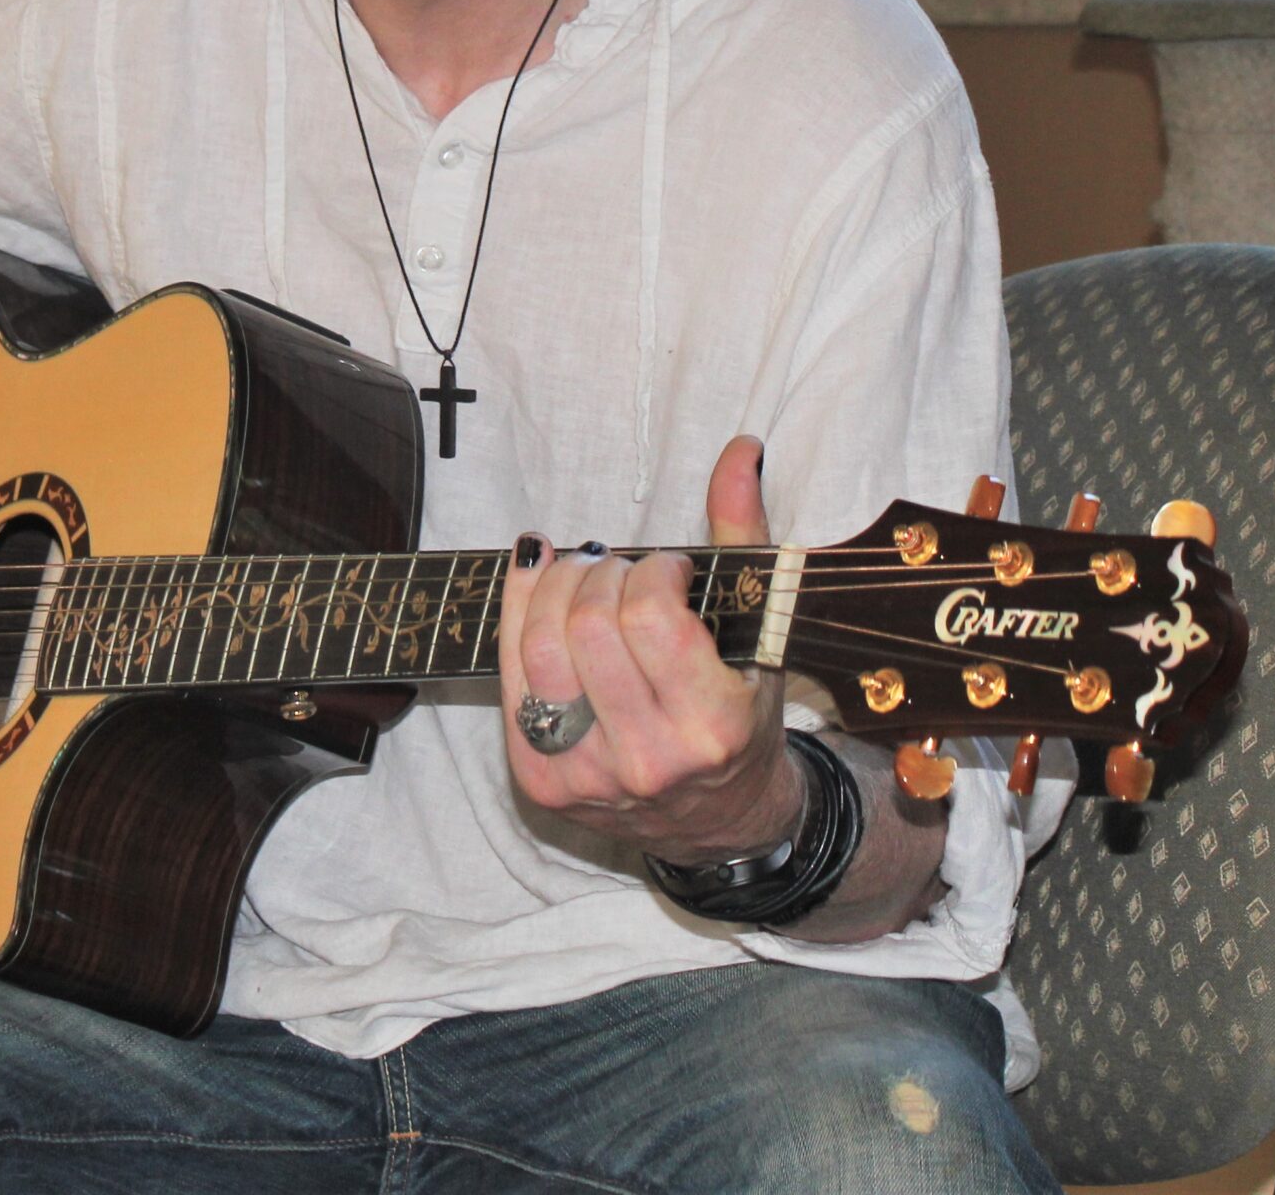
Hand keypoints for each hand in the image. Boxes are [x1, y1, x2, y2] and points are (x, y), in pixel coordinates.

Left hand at [498, 435, 803, 862]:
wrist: (720, 822)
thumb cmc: (744, 718)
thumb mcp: (762, 635)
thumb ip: (746, 537)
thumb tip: (740, 451)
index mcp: (711, 726)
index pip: (652, 616)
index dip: (652, 571)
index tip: (668, 569)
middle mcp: (646, 760)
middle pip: (589, 627)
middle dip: (601, 573)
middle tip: (621, 570)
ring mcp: (586, 776)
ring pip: (541, 650)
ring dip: (554, 588)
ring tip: (581, 574)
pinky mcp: (541, 782)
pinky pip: (511, 681)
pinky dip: (517, 617)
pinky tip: (536, 582)